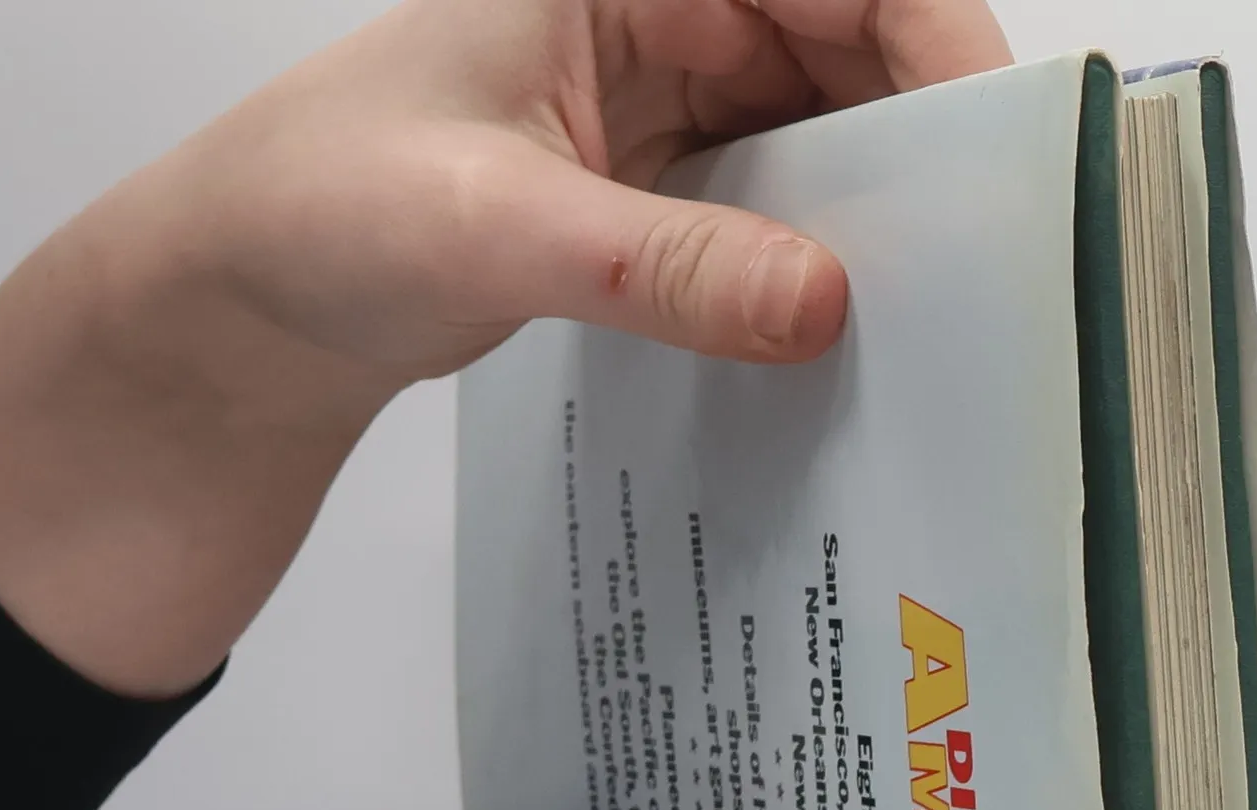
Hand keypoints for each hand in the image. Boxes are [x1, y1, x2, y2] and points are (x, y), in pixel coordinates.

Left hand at [0, 0, 1009, 697]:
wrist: (264, 289)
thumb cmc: (330, 204)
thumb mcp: (493, 226)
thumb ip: (657, 263)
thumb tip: (822, 304)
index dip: (932, 38)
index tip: (992, 149)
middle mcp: (669, 8)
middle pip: (856, 45)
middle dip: (924, 142)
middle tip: (980, 264)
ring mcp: (676, 94)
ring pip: (832, 128)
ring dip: (882, 211)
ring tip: (933, 311)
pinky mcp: (674, 179)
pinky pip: (786, 202)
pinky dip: (825, 259)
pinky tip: (850, 330)